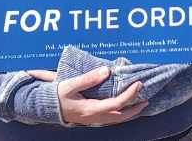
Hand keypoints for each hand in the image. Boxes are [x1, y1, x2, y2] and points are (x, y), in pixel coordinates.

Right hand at [27, 66, 146, 125]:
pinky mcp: (91, 118)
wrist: (46, 108)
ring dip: (129, 112)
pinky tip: (125, 108)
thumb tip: (107, 71)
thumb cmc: (57, 96)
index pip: (116, 104)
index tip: (139, 84)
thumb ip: (89, 78)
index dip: (130, 95)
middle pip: (120, 116)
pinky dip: (121, 113)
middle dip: (135, 108)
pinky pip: (111, 118)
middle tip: (146, 98)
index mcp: (90, 109)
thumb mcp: (70, 85)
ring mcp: (93, 120)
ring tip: (140, 103)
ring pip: (116, 119)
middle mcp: (94, 117)